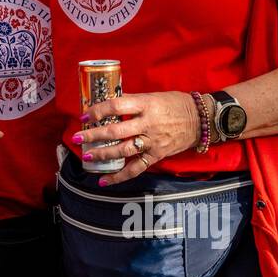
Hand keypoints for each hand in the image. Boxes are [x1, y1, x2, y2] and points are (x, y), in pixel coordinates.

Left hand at [73, 91, 199, 185]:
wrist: (202, 120)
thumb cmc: (175, 104)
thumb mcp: (153, 96)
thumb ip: (132, 101)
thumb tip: (109, 103)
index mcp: (146, 105)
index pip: (116, 107)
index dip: (98, 111)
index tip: (85, 116)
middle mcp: (148, 124)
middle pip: (115, 132)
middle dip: (93, 136)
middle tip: (76, 138)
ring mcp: (153, 142)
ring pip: (123, 151)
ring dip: (103, 155)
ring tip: (87, 156)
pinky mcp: (157, 155)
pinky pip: (136, 168)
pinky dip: (120, 176)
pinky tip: (104, 180)